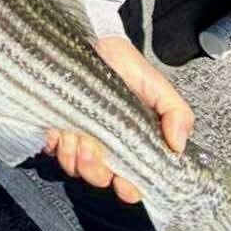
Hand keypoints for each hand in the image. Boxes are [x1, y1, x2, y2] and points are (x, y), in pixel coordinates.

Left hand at [43, 36, 193, 204]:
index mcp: (130, 145)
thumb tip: (178, 145)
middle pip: (98, 178)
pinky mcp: (54, 127)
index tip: (124, 183)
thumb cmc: (126, 65)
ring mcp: (78, 138)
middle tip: (94, 148)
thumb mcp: (158, 87)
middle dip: (95, 169)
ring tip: (77, 132)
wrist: (93, 41)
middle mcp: (104, 146)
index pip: (130, 183)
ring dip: (75, 154)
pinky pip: (52, 149)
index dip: (127, 188)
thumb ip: (176, 113)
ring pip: (74, 167)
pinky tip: (61, 127)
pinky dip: (56, 142)